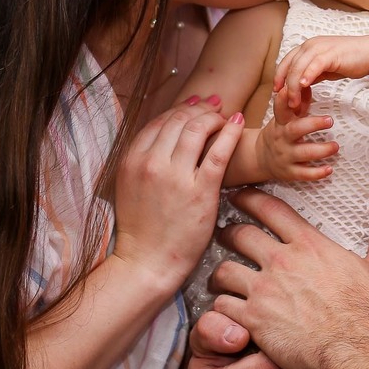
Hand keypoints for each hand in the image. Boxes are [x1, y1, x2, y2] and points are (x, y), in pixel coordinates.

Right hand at [113, 98, 242, 289]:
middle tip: (215, 106)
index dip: (179, 109)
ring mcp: (176, 176)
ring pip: (197, 129)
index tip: (195, 106)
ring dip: (214, 117)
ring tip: (225, 117)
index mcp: (132, 160)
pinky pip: (218, 152)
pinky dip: (230, 133)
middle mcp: (151, 163)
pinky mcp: (200, 191)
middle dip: (199, 109)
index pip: (158, 122)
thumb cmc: (142, 229)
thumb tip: (163, 137)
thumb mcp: (130, 186)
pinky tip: (238, 124)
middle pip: (178, 121)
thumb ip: (143, 160)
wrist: (146, 262)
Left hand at [210, 189, 368, 368]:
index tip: (239, 195)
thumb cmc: (367, 312)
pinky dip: (220, 308)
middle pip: (239, 234)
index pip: (269, 208)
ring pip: (224, 270)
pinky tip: (224, 313)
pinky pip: (223, 306)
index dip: (249, 198)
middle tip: (223, 236)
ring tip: (220, 279)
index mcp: (308, 244)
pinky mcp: (253, 319)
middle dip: (227, 233)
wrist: (354, 350)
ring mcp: (264, 290)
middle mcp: (281, 261)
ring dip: (219, 274)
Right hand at [257, 86, 337, 181]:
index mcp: (281, 122)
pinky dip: (317, 173)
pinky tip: (329, 169)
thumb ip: (299, 103)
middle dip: (312, 124)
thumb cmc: (279, 133)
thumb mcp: (285, 118)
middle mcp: (282, 138)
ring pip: (303, 153)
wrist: (259, 158)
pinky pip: (304, 174)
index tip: (291, 90)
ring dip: (321, 150)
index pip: (280, 108)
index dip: (284, 99)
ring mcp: (285, 156)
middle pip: (295, 130)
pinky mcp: (289, 172)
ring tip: (335, 146)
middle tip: (330, 120)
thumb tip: (309, 83)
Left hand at [273, 36, 368, 108]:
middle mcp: (310, 45)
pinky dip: (307, 75)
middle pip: (290, 65)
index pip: (286, 61)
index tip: (276, 91)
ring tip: (294, 102)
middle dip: (284, 85)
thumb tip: (300, 85)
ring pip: (299, 67)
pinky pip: (314, 65)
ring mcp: (319, 48)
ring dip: (294, 86)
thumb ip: (312, 73)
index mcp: (307, 47)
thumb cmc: (348, 61)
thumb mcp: (325, 68)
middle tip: (285, 102)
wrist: (368, 53)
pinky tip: (303, 86)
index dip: (279, 76)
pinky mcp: (330, 54)